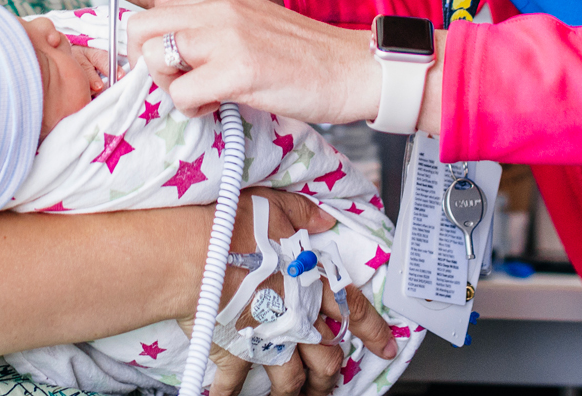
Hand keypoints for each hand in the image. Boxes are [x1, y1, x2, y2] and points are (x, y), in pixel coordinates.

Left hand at [127, 0, 389, 126]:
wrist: (355, 69)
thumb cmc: (306, 57)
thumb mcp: (249, 26)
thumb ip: (208, 26)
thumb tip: (164, 31)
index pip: (150, 13)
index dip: (147, 48)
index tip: (163, 71)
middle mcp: (217, 8)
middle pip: (138, 29)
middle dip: (144, 64)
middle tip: (173, 84)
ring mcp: (227, 36)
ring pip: (154, 58)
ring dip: (168, 87)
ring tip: (200, 96)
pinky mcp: (240, 69)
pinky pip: (182, 93)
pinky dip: (192, 108)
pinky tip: (218, 106)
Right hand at [203, 189, 396, 395]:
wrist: (195, 255)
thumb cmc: (232, 227)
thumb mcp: (273, 205)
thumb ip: (301, 213)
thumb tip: (324, 219)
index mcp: (309, 283)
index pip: (353, 309)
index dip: (373, 331)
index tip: (386, 348)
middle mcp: (294, 317)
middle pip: (325, 357)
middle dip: (330, 374)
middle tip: (329, 383)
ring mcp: (267, 339)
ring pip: (292, 379)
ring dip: (295, 391)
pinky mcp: (235, 351)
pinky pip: (236, 383)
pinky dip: (232, 394)